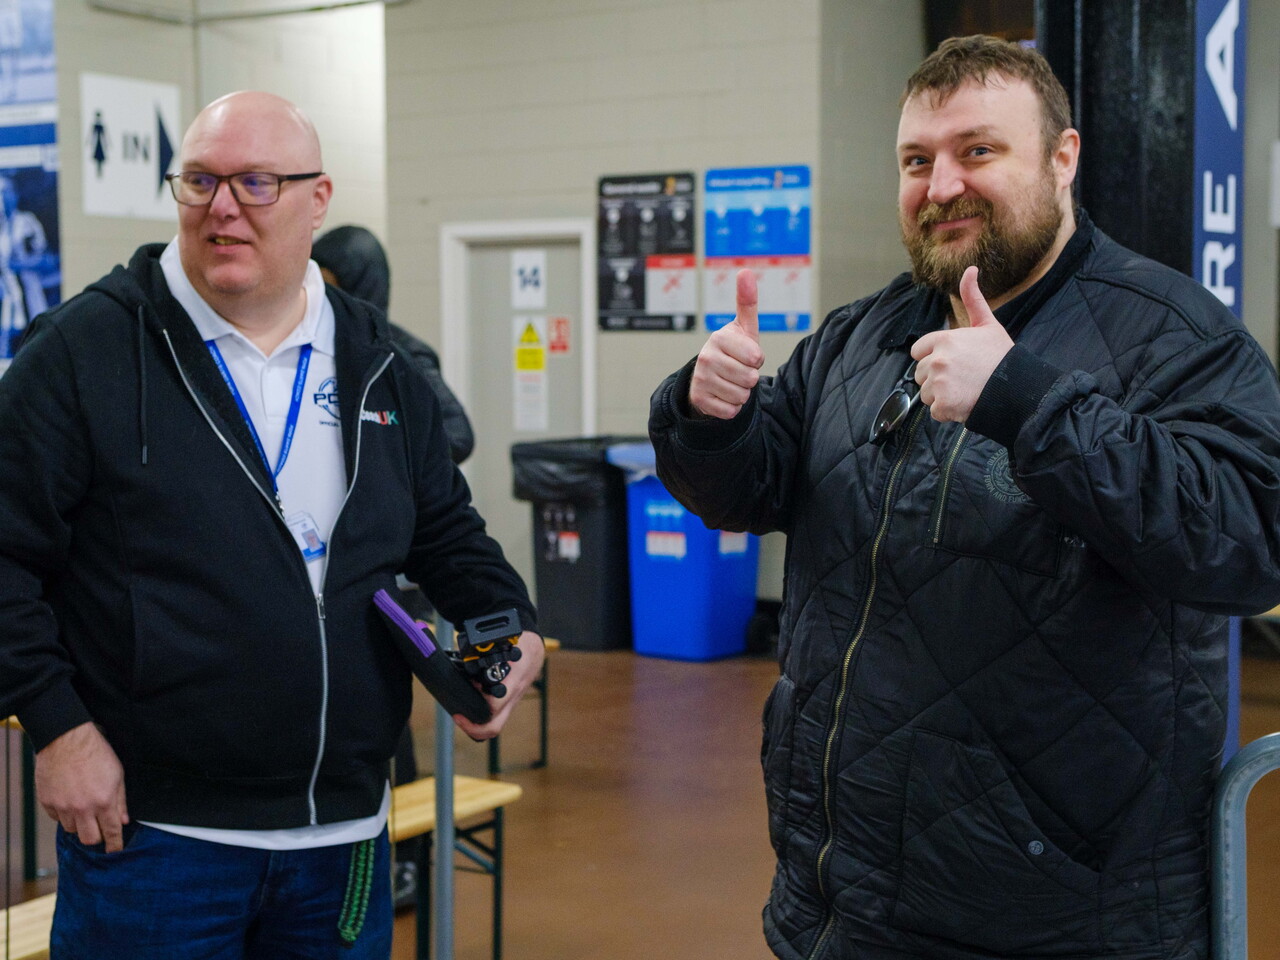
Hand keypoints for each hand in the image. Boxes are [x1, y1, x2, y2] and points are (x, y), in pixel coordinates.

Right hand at [35, 721, 129, 851]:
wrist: (67, 740)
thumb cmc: (96, 753)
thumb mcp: (118, 774)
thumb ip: (121, 800)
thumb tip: (123, 820)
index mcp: (103, 801)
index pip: (111, 831)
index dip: (115, 844)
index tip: (115, 850)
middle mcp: (82, 808)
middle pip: (89, 839)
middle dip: (96, 837)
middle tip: (98, 828)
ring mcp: (63, 806)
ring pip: (72, 830)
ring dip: (79, 823)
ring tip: (83, 806)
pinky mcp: (47, 802)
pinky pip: (57, 818)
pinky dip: (64, 814)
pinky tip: (69, 799)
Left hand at [452, 631, 545, 740]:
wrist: (536, 648)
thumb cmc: (522, 643)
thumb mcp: (508, 639)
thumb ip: (490, 647)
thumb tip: (468, 651)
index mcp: (513, 680)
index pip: (495, 705)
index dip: (477, 712)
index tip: (459, 709)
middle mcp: (513, 695)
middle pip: (495, 726)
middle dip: (474, 729)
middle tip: (458, 717)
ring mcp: (512, 701)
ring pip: (496, 724)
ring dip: (478, 725)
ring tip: (462, 713)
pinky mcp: (510, 702)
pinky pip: (497, 716)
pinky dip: (483, 717)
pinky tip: (472, 705)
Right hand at [689, 269, 764, 418]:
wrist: (709, 377)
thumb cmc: (733, 350)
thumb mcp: (743, 327)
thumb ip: (747, 301)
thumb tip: (745, 270)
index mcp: (719, 338)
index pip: (756, 357)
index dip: (757, 359)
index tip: (748, 355)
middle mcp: (706, 357)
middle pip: (750, 379)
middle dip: (750, 378)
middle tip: (739, 370)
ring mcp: (701, 379)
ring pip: (742, 396)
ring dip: (742, 393)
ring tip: (731, 382)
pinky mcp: (699, 400)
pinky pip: (731, 411)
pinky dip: (732, 407)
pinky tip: (723, 395)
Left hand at [910, 266, 1013, 422]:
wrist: (1016, 387)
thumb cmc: (1002, 356)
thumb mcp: (987, 324)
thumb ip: (972, 298)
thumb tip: (970, 269)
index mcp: (943, 340)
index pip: (917, 351)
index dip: (932, 357)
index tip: (952, 362)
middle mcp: (937, 360)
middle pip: (920, 373)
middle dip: (936, 378)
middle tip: (962, 379)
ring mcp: (938, 383)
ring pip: (926, 394)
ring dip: (941, 396)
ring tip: (964, 391)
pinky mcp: (942, 404)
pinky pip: (935, 411)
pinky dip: (948, 412)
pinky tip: (965, 404)